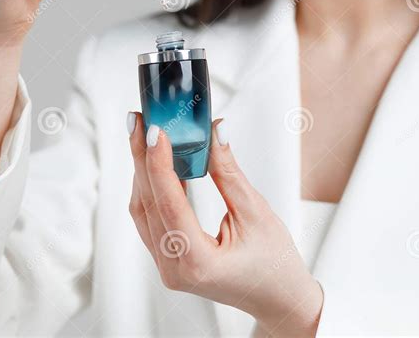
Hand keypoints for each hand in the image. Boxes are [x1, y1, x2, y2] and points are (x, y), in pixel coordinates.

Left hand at [127, 113, 323, 337]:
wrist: (278, 298)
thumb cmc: (275, 264)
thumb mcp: (255, 212)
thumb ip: (228, 172)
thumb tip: (215, 131)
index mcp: (197, 262)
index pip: (168, 204)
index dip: (158, 163)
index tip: (155, 131)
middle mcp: (174, 268)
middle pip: (148, 204)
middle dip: (142, 158)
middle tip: (141, 121)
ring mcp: (168, 267)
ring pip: (144, 210)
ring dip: (144, 170)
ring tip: (147, 135)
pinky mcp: (169, 259)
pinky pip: (151, 218)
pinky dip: (152, 187)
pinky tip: (159, 163)